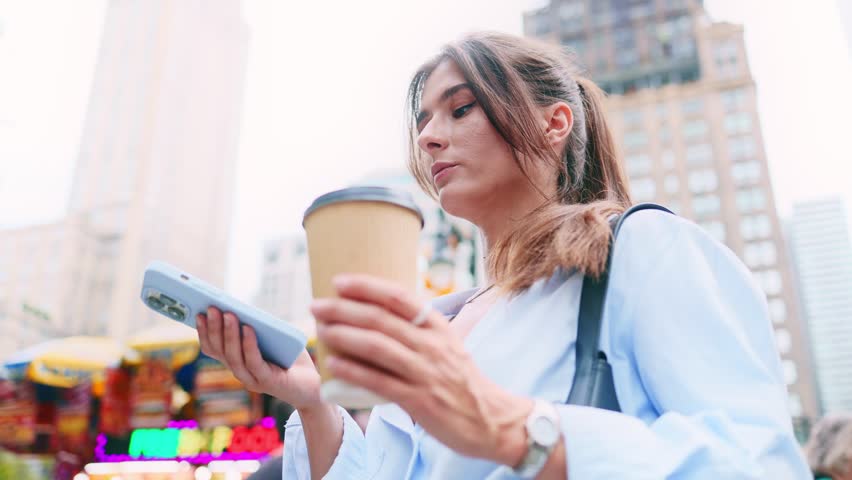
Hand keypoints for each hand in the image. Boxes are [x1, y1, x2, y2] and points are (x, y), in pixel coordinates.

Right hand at [196, 307, 323, 411]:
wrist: (314, 386)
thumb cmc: (292, 358)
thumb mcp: (273, 338)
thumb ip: (258, 327)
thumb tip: (244, 307)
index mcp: (238, 362)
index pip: (213, 349)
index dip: (204, 332)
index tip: (199, 313)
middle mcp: (241, 373)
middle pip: (220, 351)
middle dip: (214, 328)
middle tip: (212, 308)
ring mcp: (253, 379)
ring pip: (234, 358)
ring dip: (229, 335)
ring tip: (228, 314)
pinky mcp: (269, 382)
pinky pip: (254, 362)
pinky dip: (249, 345)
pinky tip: (248, 329)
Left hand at [312, 274, 533, 464]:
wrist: (491, 420)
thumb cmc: (462, 382)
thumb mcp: (447, 346)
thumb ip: (418, 332)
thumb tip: (378, 316)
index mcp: (438, 327)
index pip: (399, 297)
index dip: (367, 287)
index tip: (339, 281)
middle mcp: (432, 345)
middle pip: (381, 319)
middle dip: (344, 309)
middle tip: (316, 305)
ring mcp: (426, 372)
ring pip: (378, 346)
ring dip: (344, 336)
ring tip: (321, 331)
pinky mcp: (420, 400)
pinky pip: (380, 382)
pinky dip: (354, 372)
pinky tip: (334, 365)